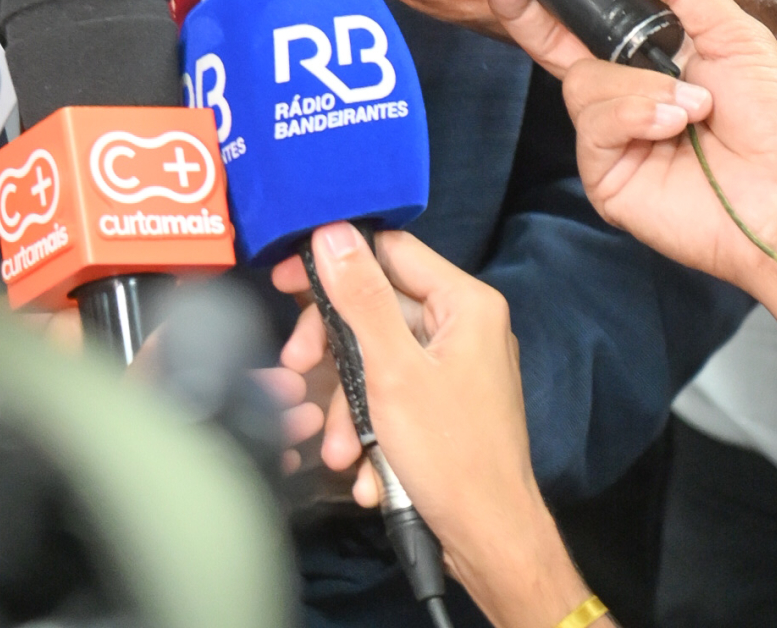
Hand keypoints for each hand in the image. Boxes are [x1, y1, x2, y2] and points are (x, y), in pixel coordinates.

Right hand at [287, 224, 590, 627]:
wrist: (490, 544)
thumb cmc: (450, 454)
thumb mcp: (392, 371)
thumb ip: (361, 297)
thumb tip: (331, 231)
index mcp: (464, 303)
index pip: (389, 251)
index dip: (335, 260)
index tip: (287, 281)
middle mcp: (464, 326)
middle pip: (377, 309)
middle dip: (333, 350)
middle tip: (296, 368)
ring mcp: (455, 368)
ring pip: (379, 359)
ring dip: (348, 404)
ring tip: (337, 450)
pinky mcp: (445, 405)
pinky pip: (395, 393)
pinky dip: (372, 426)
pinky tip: (362, 467)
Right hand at [486, 0, 776, 292]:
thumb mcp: (736, 36)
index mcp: (650, 56)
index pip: (589, 16)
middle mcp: (622, 92)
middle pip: (552, 43)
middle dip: (524, 8)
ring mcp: (612, 135)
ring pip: (582, 83)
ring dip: (638, 87)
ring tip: (692, 105)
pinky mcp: (607, 174)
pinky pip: (593, 125)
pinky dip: (633, 116)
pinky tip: (673, 125)